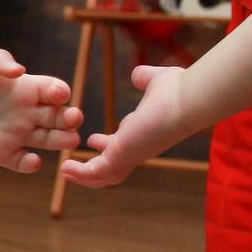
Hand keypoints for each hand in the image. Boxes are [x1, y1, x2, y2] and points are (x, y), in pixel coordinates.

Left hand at [0, 48, 80, 172]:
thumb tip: (19, 70)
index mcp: (24, 87)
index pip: (52, 90)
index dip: (60, 92)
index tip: (59, 94)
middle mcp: (25, 112)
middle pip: (58, 117)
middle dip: (70, 118)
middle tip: (73, 118)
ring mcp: (14, 134)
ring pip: (48, 140)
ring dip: (62, 141)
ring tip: (70, 141)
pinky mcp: (0, 154)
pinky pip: (21, 162)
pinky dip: (30, 164)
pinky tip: (32, 161)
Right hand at [61, 63, 192, 188]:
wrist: (186, 100)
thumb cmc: (177, 90)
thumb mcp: (155, 80)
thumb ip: (144, 78)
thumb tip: (137, 75)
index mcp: (143, 133)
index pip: (123, 144)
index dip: (107, 144)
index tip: (93, 140)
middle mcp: (137, 148)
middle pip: (114, 166)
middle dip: (93, 166)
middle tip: (74, 163)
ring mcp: (130, 155)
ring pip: (105, 175)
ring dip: (85, 176)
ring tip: (65, 172)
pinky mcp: (121, 157)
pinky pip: (95, 171)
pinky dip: (80, 173)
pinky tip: (65, 168)